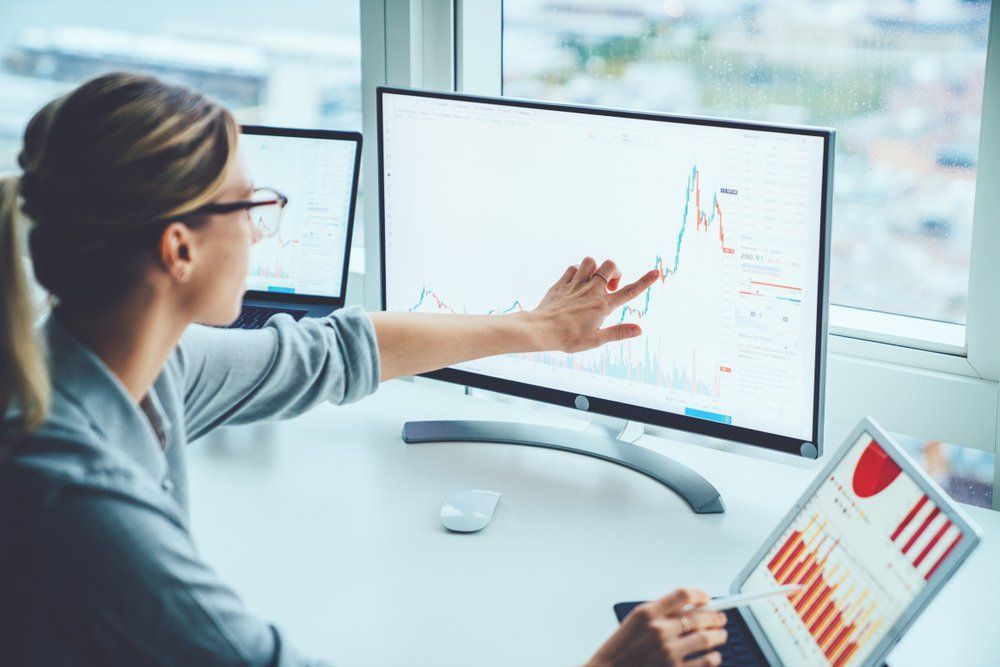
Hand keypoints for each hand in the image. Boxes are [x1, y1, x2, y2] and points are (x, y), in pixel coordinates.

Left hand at [530, 257, 658, 352]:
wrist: (541, 329)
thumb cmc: (568, 338)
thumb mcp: (596, 340)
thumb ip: (618, 332)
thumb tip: (639, 330)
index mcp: (602, 305)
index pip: (629, 292)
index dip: (645, 282)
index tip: (656, 272)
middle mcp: (591, 290)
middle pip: (610, 266)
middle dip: (615, 271)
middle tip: (610, 286)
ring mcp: (576, 284)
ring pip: (591, 261)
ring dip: (595, 268)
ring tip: (593, 282)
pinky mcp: (562, 283)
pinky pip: (573, 268)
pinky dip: (577, 272)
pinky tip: (576, 283)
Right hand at [586, 589, 727, 666]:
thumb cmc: (622, 648)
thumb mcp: (635, 621)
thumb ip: (661, 612)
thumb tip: (690, 607)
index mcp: (648, 613)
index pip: (683, 595)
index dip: (699, 594)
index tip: (706, 598)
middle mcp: (659, 631)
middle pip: (699, 616)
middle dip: (715, 616)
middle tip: (721, 618)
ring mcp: (668, 652)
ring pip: (707, 639)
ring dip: (718, 636)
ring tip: (720, 635)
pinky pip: (706, 662)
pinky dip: (714, 657)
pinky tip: (714, 656)